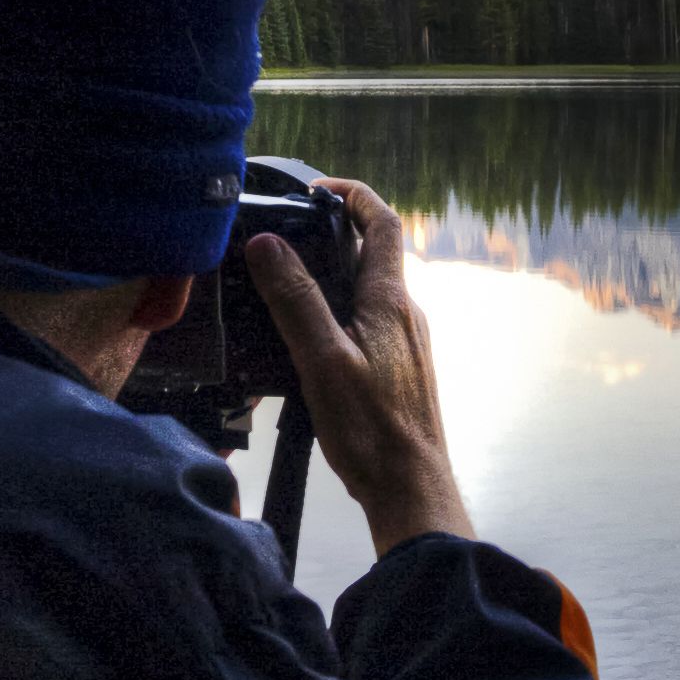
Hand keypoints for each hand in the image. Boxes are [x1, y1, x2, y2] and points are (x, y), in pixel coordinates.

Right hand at [245, 178, 474, 553]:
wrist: (411, 488)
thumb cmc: (373, 431)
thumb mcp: (322, 360)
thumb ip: (295, 300)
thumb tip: (268, 243)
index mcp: (390, 301)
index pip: (383, 222)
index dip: (353, 195)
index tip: (317, 190)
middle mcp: (405, 314)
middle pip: (374, 254)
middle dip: (332, 236)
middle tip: (287, 239)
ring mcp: (405, 343)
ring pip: (369, 291)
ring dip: (332, 278)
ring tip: (287, 288)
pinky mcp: (399, 369)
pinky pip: (368, 324)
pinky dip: (339, 314)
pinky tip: (310, 343)